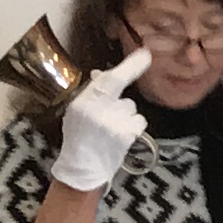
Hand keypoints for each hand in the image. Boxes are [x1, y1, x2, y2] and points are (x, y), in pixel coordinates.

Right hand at [51, 52, 153, 193]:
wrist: (83, 168)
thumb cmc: (79, 138)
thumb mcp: (77, 112)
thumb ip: (91, 93)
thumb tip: (103, 72)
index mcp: (83, 102)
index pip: (108, 79)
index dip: (129, 66)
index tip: (145, 53)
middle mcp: (98, 111)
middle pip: (122, 92)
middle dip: (125, 90)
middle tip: (129, 83)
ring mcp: (114, 124)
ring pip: (131, 107)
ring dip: (125, 115)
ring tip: (110, 129)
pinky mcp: (126, 136)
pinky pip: (138, 121)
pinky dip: (132, 126)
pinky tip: (120, 136)